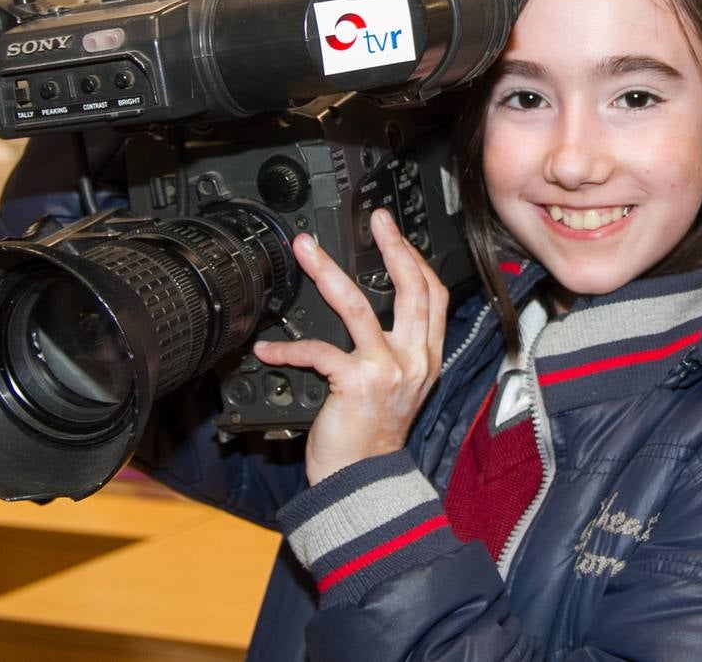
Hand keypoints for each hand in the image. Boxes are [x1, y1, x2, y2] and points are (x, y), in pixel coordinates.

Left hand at [253, 208, 448, 484]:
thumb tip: (368, 307)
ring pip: (360, 306)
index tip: (394, 233)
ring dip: (329, 273)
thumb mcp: (397, 387)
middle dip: (393, 246)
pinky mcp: (358, 385)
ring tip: (306, 250)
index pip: (433, 295)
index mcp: (427, 356)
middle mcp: (414, 359)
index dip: (416, 258)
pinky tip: (268, 348)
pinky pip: (320, 351)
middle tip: (373, 219)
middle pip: (411, 288)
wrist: (363, 483)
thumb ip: (391, 348)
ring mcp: (389, 371)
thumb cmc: (371, 437)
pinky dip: (288, 348)